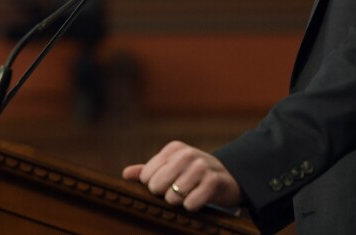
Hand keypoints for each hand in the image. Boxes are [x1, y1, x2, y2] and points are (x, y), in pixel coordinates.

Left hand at [122, 141, 241, 211]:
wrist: (229, 177)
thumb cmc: (194, 174)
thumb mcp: (172, 168)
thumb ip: (148, 171)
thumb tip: (125, 174)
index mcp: (174, 148)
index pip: (146, 176)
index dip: (154, 186)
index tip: (167, 184)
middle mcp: (187, 154)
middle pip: (156, 186)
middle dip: (164, 195)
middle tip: (178, 191)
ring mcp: (201, 166)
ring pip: (173, 197)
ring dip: (179, 202)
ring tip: (189, 195)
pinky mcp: (214, 181)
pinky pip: (190, 203)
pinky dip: (192, 206)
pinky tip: (198, 200)